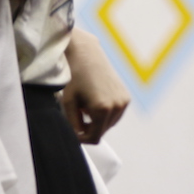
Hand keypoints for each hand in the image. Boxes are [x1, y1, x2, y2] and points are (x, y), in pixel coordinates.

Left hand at [60, 29, 129, 143]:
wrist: (87, 55)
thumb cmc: (74, 78)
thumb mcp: (68, 103)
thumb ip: (73, 124)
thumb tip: (79, 137)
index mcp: (102, 109)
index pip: (95, 138)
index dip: (82, 138)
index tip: (73, 131)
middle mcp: (117, 106)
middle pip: (103, 131)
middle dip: (90, 128)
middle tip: (77, 115)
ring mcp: (124, 101)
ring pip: (110, 123)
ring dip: (98, 120)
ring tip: (86, 106)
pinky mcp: (126, 96)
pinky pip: (116, 114)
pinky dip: (106, 112)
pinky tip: (96, 100)